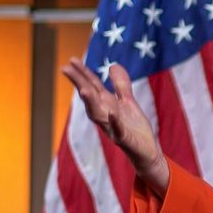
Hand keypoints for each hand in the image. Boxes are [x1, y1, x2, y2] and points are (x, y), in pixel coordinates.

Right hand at [60, 59, 170, 193]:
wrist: (147, 152)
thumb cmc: (135, 128)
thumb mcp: (128, 102)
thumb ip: (120, 85)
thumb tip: (112, 65)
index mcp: (107, 105)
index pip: (93, 86)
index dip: (83, 73)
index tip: (71, 60)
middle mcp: (105, 116)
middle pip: (90, 97)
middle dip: (79, 83)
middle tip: (66, 69)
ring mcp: (113, 128)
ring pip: (98, 115)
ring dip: (91, 103)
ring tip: (84, 90)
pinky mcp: (125, 140)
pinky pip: (118, 131)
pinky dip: (115, 122)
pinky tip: (113, 113)